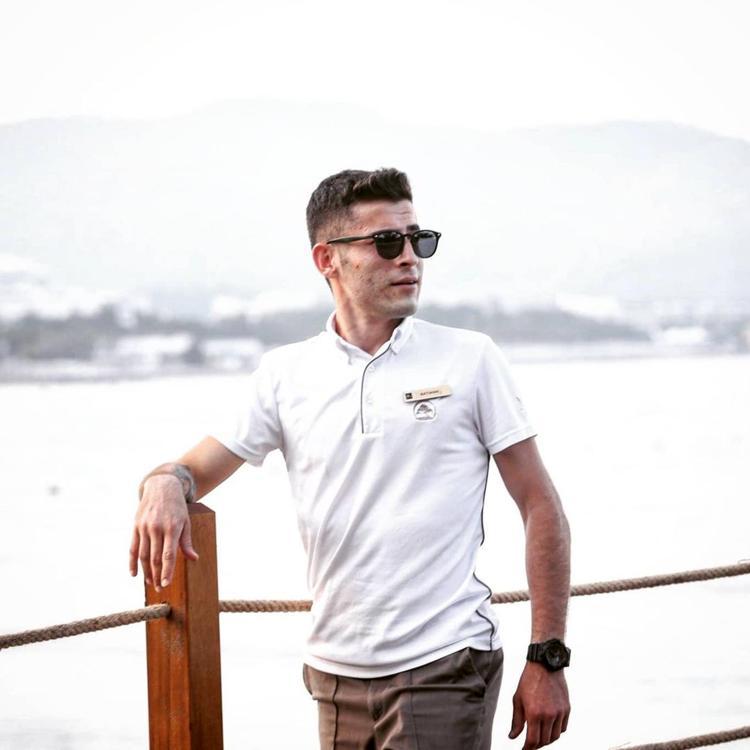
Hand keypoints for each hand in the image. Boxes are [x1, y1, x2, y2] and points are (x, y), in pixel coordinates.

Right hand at [129, 475, 198, 590]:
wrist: (161, 487)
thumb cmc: (177, 507)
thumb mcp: (186, 522)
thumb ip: (186, 542)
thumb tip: (194, 559)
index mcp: (172, 528)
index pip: (169, 555)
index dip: (167, 571)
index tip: (166, 584)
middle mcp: (157, 528)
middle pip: (155, 558)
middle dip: (157, 575)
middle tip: (159, 588)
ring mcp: (145, 527)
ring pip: (143, 555)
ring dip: (146, 571)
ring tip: (150, 582)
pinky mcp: (136, 526)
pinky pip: (132, 548)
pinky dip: (132, 562)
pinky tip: (134, 574)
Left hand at [509, 662, 569, 748]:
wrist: (545, 664)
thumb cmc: (528, 681)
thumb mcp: (517, 699)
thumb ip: (516, 721)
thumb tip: (513, 737)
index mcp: (534, 713)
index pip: (533, 741)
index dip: (527, 749)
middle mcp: (548, 715)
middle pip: (544, 741)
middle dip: (536, 745)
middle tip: (530, 744)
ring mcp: (559, 712)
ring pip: (555, 736)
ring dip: (547, 740)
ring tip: (539, 737)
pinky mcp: (567, 708)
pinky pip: (563, 728)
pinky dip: (556, 731)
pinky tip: (549, 728)